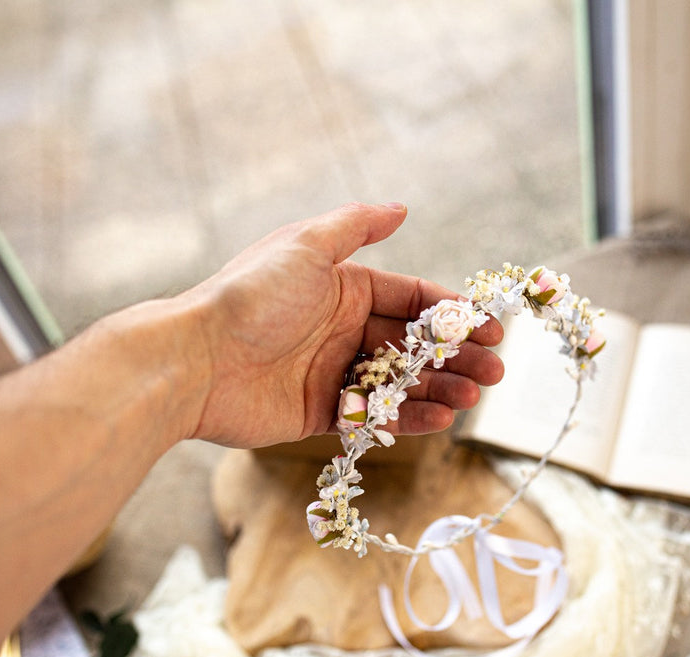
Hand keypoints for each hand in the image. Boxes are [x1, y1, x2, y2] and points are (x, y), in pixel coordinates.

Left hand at [181, 202, 503, 447]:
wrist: (194, 360)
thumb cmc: (250, 297)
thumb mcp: (305, 247)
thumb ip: (355, 227)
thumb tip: (401, 206)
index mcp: (342, 287)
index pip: (411, 299)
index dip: (453, 313)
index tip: (490, 329)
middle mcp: (341, 328)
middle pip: (413, 343)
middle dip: (456, 356)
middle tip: (495, 371)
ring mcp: (332, 371)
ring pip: (400, 381)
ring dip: (440, 388)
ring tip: (473, 397)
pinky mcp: (319, 412)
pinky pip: (374, 415)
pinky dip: (408, 417)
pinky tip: (439, 417)